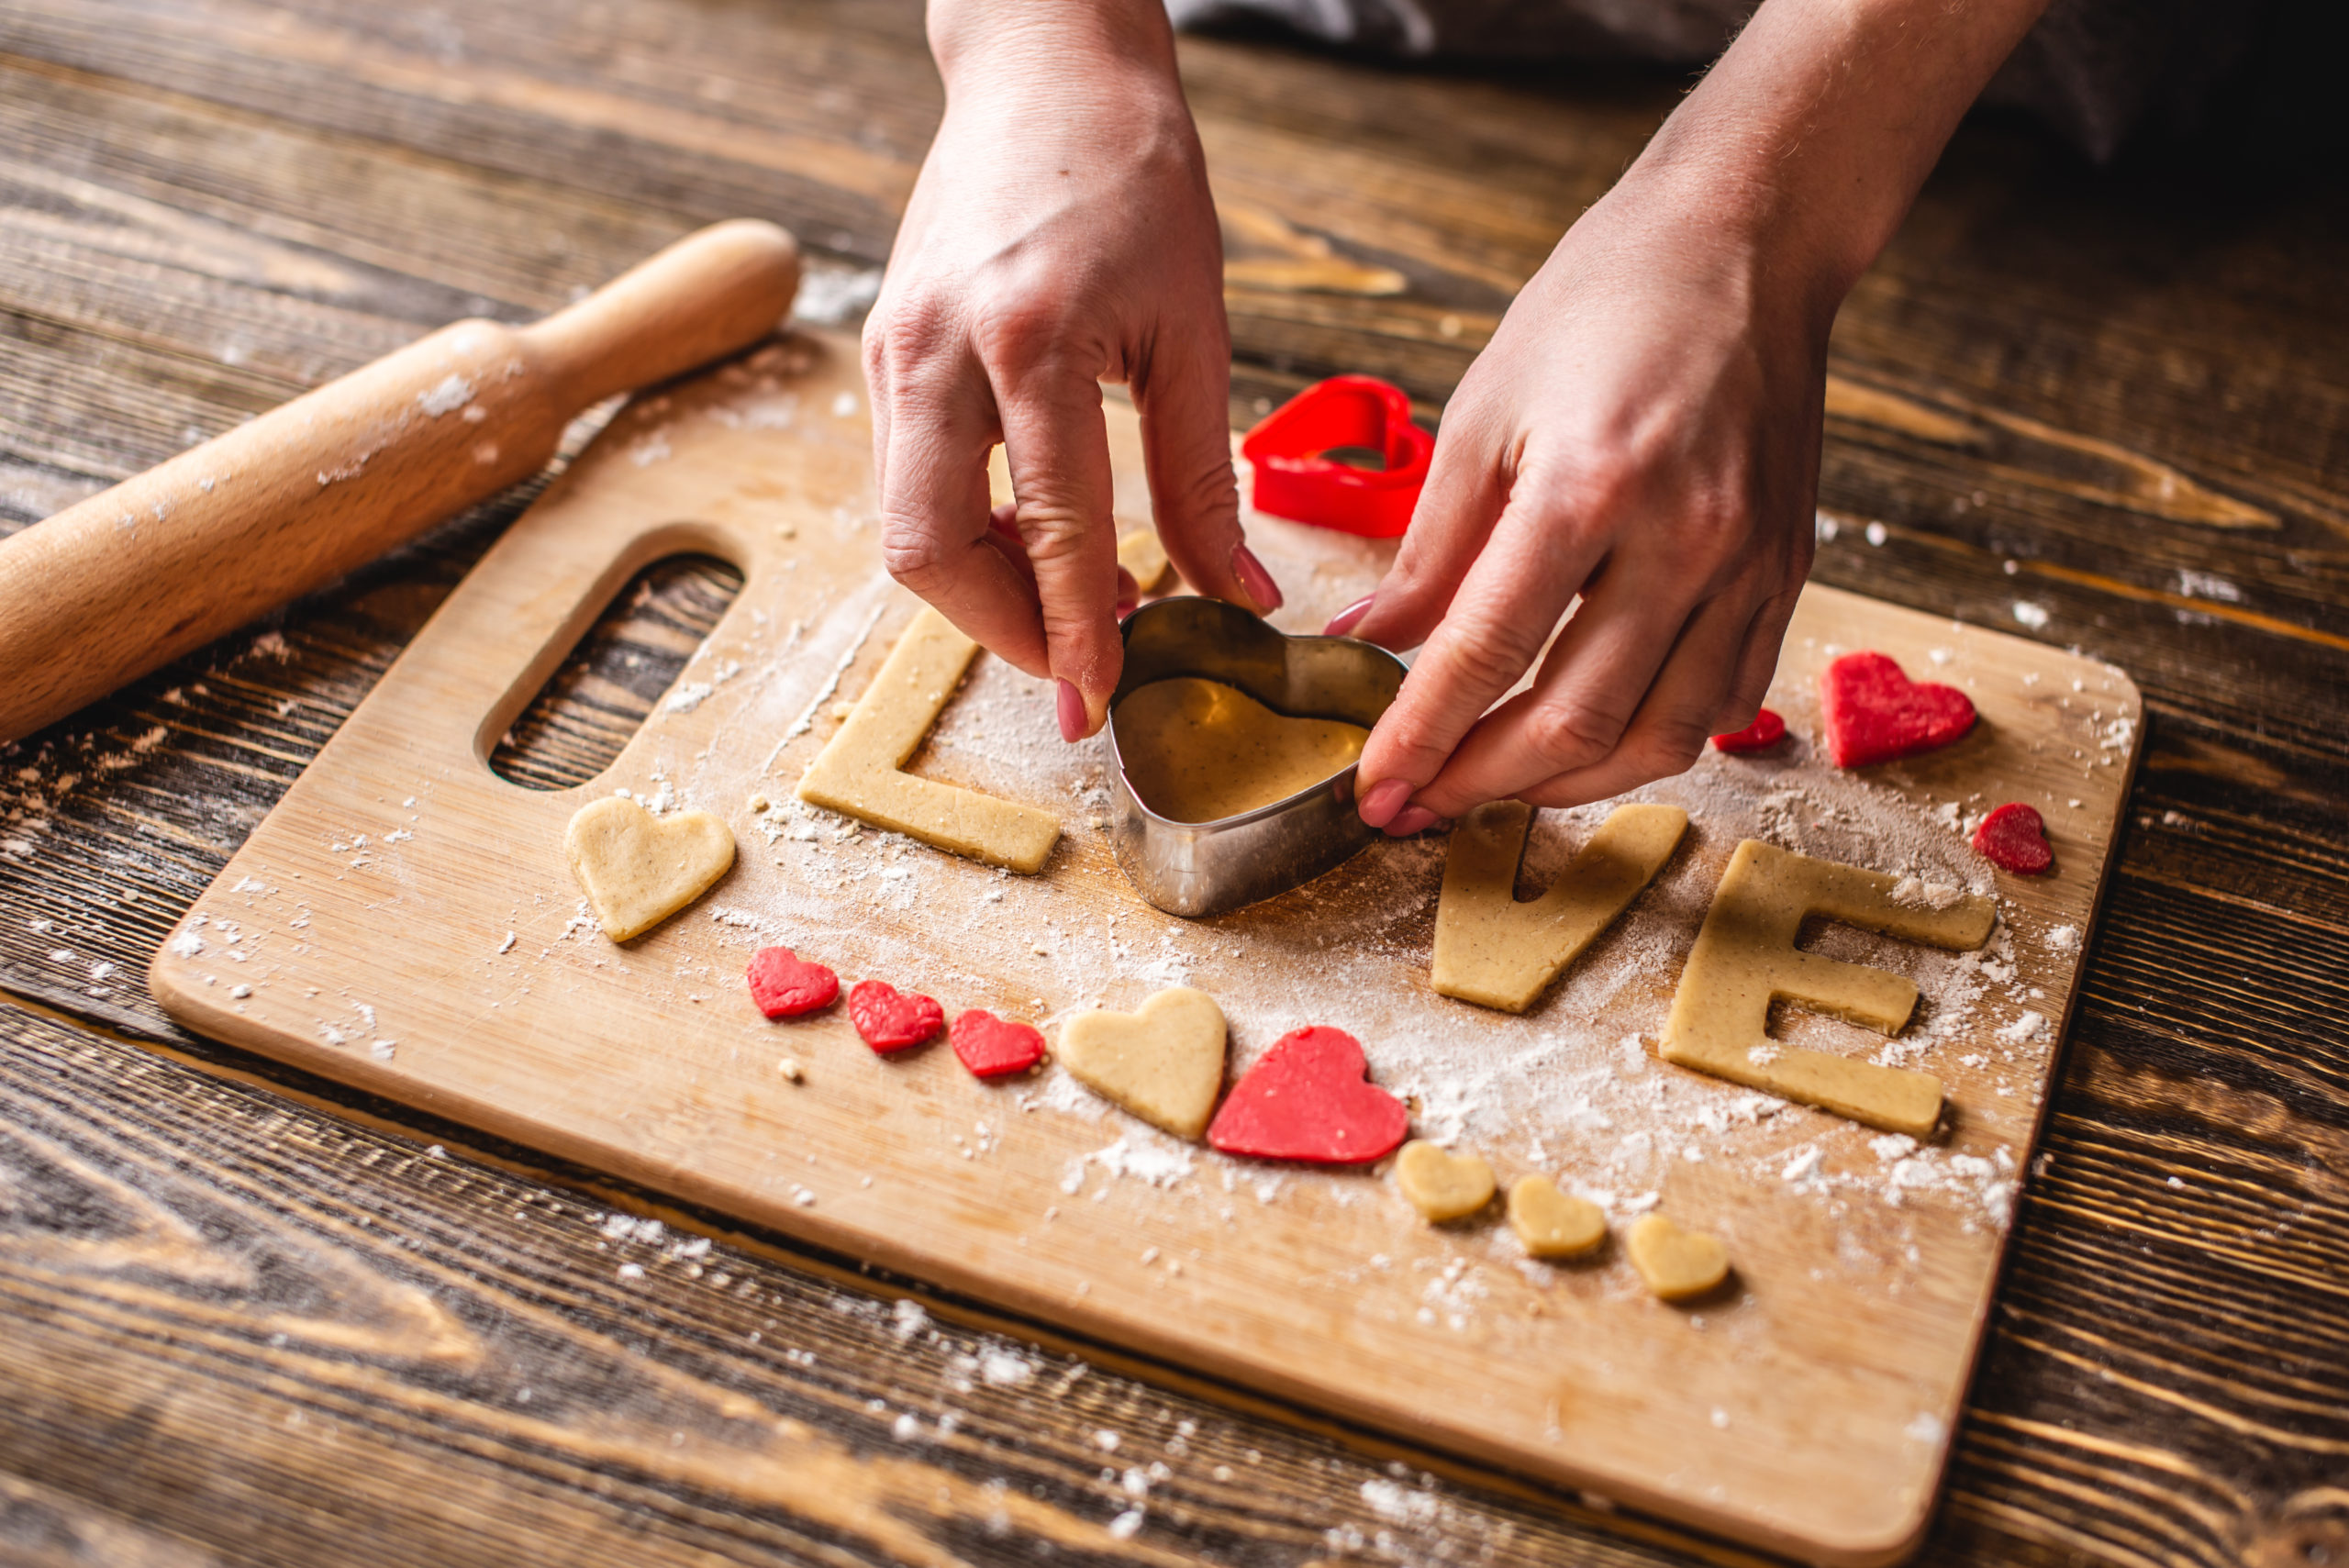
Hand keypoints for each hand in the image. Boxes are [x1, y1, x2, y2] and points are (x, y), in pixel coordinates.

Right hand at [864, 1, 1280, 741]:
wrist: (1045, 68)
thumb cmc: (1133, 175)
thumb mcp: (1194, 325)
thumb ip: (1205, 475)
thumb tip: (1238, 595)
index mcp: (1028, 338)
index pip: (1048, 528)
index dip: (1077, 631)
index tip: (1103, 702)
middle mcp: (936, 352)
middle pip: (927, 551)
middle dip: (1002, 631)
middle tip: (1079, 668)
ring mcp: (892, 351)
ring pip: (903, 524)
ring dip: (981, 588)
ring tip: (1070, 606)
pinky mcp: (882, 350)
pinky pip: (902, 479)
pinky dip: (961, 533)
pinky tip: (1028, 541)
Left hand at [1342, 176, 1822, 833]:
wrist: (1746, 243)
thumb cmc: (1601, 307)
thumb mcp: (1485, 412)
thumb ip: (1428, 550)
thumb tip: (1364, 645)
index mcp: (1590, 486)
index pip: (1486, 652)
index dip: (1420, 736)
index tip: (1372, 788)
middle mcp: (1685, 539)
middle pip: (1576, 719)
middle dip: (1482, 783)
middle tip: (1416, 809)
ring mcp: (1750, 565)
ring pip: (1661, 737)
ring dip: (1567, 784)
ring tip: (1494, 788)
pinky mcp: (1786, 574)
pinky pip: (1723, 703)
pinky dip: (1652, 742)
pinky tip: (1589, 740)